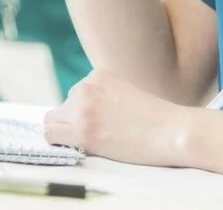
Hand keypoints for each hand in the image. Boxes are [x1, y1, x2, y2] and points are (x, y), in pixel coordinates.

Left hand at [43, 71, 190, 166]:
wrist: (171, 131)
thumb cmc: (156, 119)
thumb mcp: (126, 93)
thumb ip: (104, 96)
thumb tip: (86, 114)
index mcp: (98, 74)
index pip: (77, 94)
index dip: (87, 113)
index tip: (104, 123)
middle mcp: (86, 86)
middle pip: (64, 107)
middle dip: (75, 121)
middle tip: (99, 135)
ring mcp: (83, 108)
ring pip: (53, 120)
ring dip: (67, 132)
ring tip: (93, 142)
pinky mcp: (82, 131)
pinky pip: (51, 134)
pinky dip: (59, 142)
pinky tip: (79, 147)